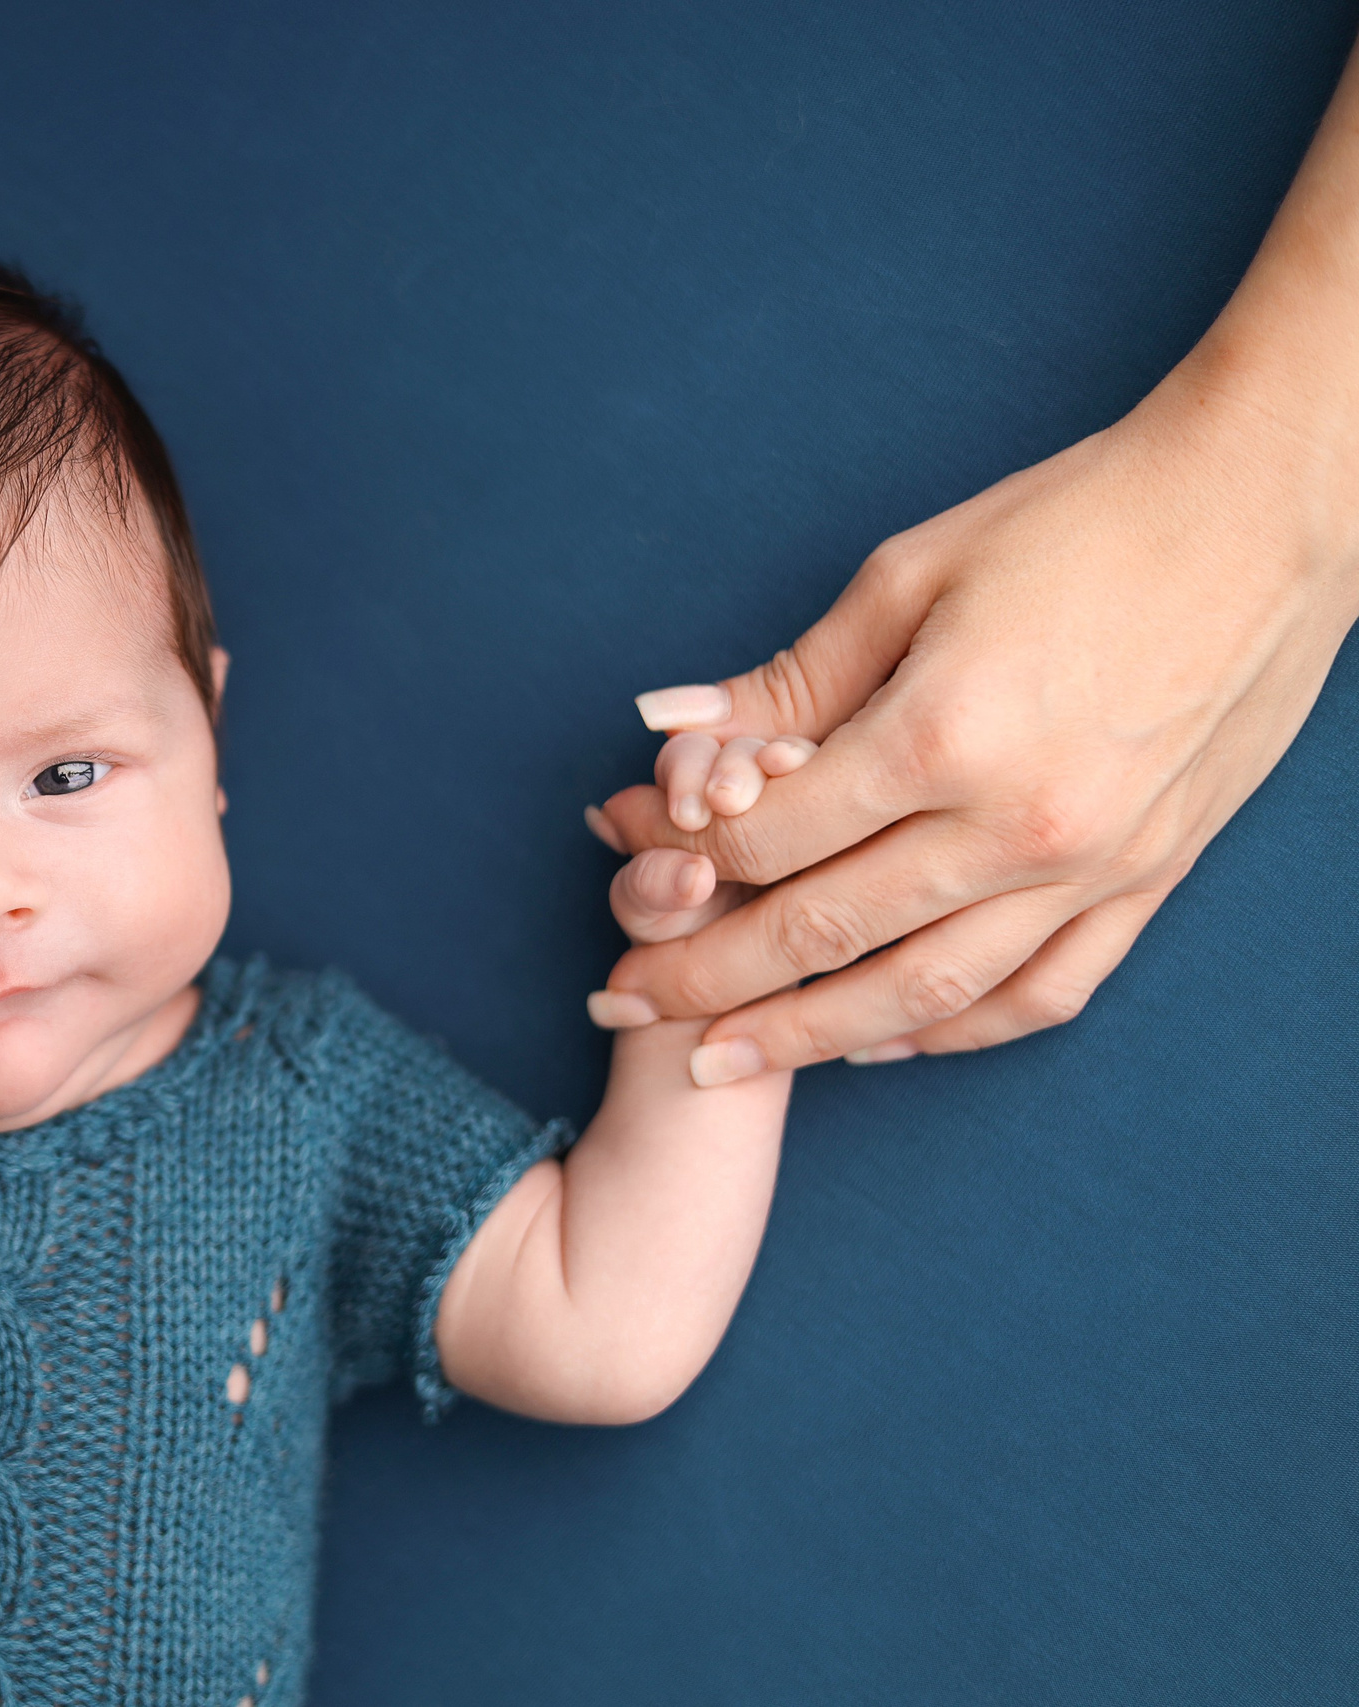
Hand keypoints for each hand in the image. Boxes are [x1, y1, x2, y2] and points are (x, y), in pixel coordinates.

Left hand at [588, 379, 1358, 1082]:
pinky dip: (952, 1034)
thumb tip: (665, 727)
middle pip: (824, 934)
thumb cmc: (1081, 521)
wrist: (1267, 511)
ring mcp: (1093, 868)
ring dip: (809, 1037)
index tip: (621, 856)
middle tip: (618, 1000)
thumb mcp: (911, 575)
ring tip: (719, 1063)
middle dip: (705, 977)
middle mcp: (1018, 826)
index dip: (680, 853)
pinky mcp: (1151, 881)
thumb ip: (788, 679)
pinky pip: (1039, 994)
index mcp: (945, 736)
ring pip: (923, 995)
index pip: (772, 837)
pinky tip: (881, 1044)